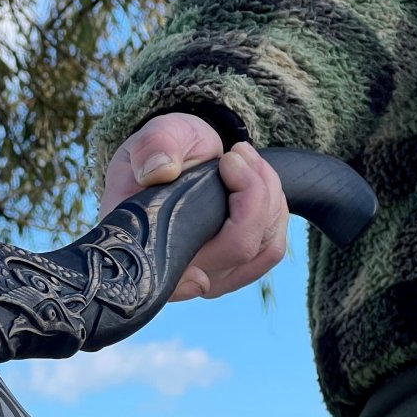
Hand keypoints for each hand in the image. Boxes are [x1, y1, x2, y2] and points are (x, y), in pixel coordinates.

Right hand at [99, 113, 288, 301]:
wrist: (180, 156)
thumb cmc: (162, 151)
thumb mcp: (153, 137)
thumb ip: (153, 147)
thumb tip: (161, 171)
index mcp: (142, 243)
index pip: (171, 280)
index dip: (190, 280)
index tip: (204, 258)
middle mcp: (177, 271)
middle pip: (236, 250)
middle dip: (252, 192)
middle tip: (234, 154)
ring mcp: (210, 274)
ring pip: (260, 249)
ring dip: (267, 196)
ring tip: (242, 159)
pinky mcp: (236, 268)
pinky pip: (270, 249)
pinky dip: (274, 209)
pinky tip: (255, 180)